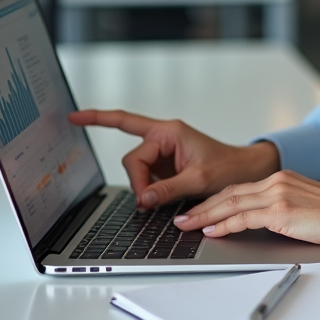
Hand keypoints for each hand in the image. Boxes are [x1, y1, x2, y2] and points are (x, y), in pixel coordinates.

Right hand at [68, 109, 280, 207]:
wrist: (246, 173)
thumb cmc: (229, 168)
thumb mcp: (199, 180)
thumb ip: (168, 189)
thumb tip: (143, 199)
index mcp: (168, 132)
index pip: (125, 123)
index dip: (97, 119)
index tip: (73, 117)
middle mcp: (163, 138)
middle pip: (132, 160)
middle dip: (139, 182)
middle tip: (152, 202)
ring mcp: (164, 153)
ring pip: (138, 172)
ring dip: (147, 187)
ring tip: (170, 195)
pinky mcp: (166, 167)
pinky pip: (147, 179)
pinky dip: (152, 190)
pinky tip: (165, 196)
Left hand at [174, 170, 319, 251]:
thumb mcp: (305, 206)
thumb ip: (283, 208)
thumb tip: (260, 224)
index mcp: (283, 178)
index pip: (240, 188)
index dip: (216, 199)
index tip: (199, 209)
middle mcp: (278, 181)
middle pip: (230, 192)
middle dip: (203, 206)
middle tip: (183, 217)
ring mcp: (278, 194)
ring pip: (231, 203)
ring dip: (206, 215)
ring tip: (188, 225)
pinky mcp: (281, 210)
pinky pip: (244, 217)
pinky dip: (224, 224)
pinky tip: (212, 230)